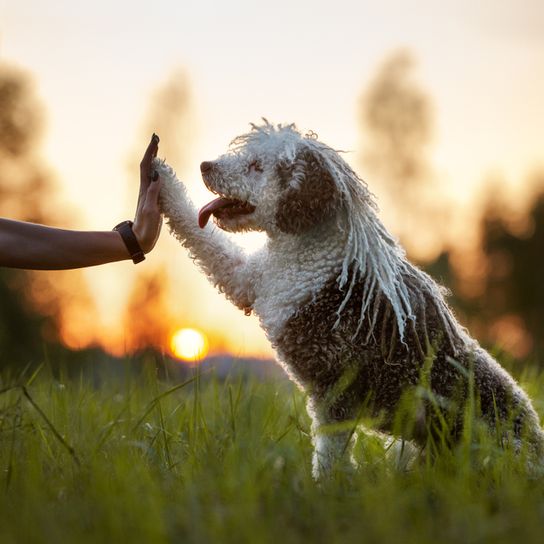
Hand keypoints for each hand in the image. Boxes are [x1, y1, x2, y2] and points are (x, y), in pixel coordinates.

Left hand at [133, 134, 162, 253]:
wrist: (140, 241)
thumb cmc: (145, 228)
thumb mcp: (150, 210)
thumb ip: (153, 193)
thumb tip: (157, 175)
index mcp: (145, 190)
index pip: (147, 166)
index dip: (150, 152)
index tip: (155, 139)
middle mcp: (146, 190)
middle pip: (148, 166)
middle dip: (152, 152)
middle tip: (156, 140)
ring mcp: (149, 196)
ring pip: (151, 173)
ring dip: (154, 161)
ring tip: (158, 152)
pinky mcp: (154, 202)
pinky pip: (156, 183)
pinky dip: (159, 174)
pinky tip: (162, 174)